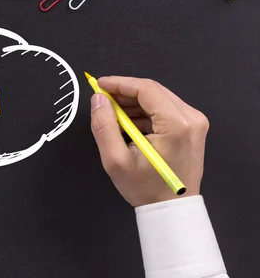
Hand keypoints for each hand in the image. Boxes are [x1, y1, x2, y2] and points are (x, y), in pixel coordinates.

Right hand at [89, 76, 208, 206]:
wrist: (172, 209)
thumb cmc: (146, 189)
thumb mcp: (116, 160)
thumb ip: (104, 125)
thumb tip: (98, 99)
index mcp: (176, 124)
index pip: (146, 89)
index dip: (119, 83)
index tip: (98, 84)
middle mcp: (191, 118)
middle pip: (153, 91)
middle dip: (124, 92)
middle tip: (102, 100)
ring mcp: (195, 123)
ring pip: (158, 98)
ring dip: (134, 103)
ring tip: (113, 116)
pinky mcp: (192, 128)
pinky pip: (165, 109)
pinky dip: (145, 112)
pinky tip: (129, 124)